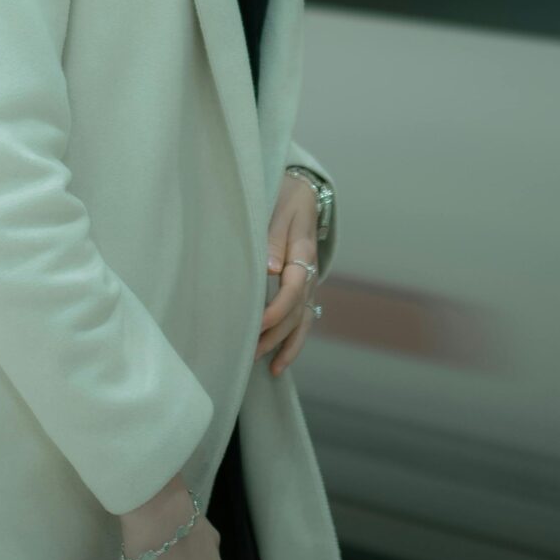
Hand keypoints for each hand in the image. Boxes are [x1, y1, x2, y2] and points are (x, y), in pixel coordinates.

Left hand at [257, 169, 319, 377]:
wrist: (304, 192)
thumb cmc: (285, 197)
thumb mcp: (279, 209)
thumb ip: (273, 237)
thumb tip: (270, 267)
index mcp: (303, 253)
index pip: (293, 288)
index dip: (277, 308)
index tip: (258, 323)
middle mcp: (310, 273)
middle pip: (297, 311)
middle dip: (275, 334)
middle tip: (249, 352)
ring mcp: (310, 283)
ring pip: (302, 321)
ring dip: (285, 344)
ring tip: (268, 367)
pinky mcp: (304, 289)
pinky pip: (303, 320)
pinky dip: (293, 342)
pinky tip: (279, 362)